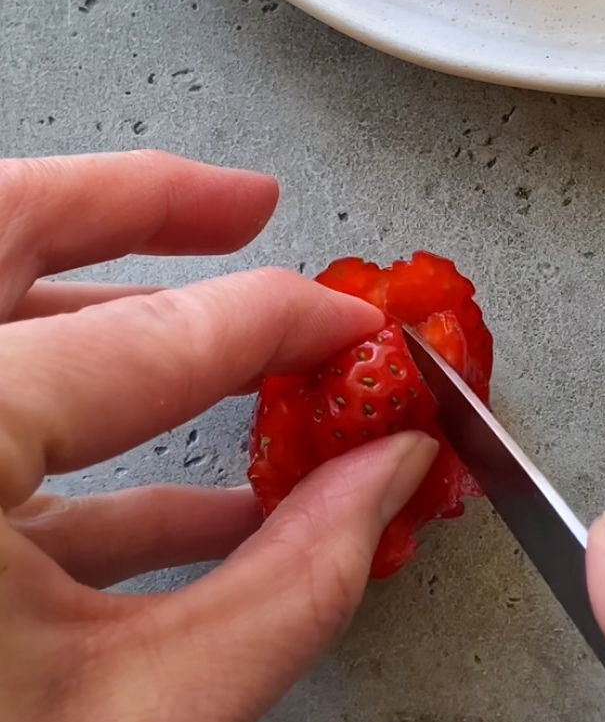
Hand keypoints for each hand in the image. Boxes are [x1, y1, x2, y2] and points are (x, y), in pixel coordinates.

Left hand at [0, 151, 437, 721]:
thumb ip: (289, 584)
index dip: (287, 323)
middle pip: (0, 227)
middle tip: (245, 201)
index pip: (161, 341)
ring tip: (225, 332)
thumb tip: (387, 479)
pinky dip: (81, 444)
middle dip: (140, 200)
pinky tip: (183, 495)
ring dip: (109, 315)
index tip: (354, 325)